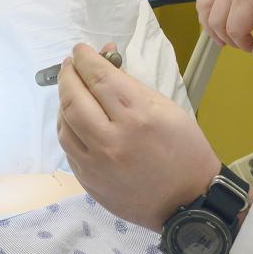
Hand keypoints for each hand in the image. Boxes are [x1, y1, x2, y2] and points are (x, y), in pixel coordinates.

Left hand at [56, 43, 221, 232]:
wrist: (188, 203)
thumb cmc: (185, 151)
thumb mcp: (167, 109)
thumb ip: (131, 84)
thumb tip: (106, 60)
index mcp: (138, 117)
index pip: (100, 78)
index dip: (86, 59)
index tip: (80, 50)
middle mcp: (112, 139)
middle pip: (74, 97)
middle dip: (68, 74)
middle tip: (70, 64)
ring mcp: (96, 163)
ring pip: (65, 123)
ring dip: (63, 100)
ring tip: (71, 88)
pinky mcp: (88, 180)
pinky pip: (68, 147)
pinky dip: (67, 126)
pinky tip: (74, 117)